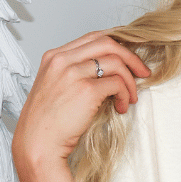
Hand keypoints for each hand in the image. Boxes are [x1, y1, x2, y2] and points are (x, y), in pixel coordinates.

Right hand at [12, 31, 149, 172]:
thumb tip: (107, 72)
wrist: (38, 144)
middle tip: (143, 73)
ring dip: (130, 81)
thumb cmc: (48, 123)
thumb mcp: (55, 88)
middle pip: (107, 42)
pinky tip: (122, 107)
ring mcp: (73, 73)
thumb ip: (75, 74)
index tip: (129, 58)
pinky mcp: (86, 90)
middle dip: (131, 57)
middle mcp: (62, 60)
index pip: (92, 37)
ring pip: (116, 62)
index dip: (116, 46)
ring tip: (130, 98)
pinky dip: (126, 95)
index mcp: (54, 57)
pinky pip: (117, 83)